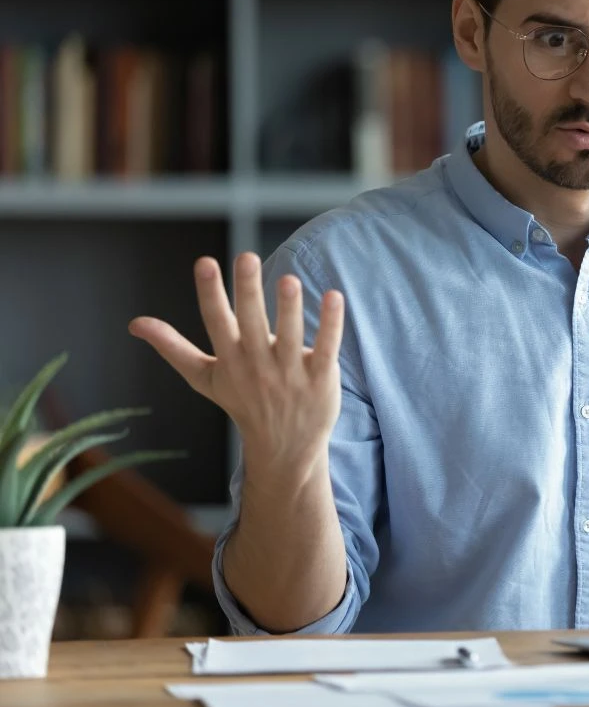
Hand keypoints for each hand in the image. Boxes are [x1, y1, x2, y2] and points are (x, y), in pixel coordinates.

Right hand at [128, 252, 345, 471]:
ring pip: (289, 336)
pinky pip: (326, 348)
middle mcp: (258, 365)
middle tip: (245, 256)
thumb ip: (173, 348)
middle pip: (251, 323)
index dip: (210, 293)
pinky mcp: (320, 378)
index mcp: (230, 359)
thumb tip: (135, 323)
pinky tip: (334, 296)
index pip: (217, 322)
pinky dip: (330, 324)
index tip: (205, 262)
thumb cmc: (243, 402)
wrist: (284, 449)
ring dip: (289, 308)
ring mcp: (290, 373)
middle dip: (247, 291)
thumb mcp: (204, 378)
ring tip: (289, 280)